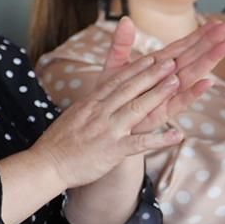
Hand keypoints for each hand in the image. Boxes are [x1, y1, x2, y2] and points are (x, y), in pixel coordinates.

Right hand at [33, 54, 184, 189]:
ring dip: (158, 94)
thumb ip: (89, 107)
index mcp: (90, 104)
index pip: (116, 81)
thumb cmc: (57, 144)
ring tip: (177, 82)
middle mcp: (99, 112)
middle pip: (129, 89)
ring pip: (136, 108)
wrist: (46, 165)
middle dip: (152, 74)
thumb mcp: (72, 116)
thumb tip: (99, 98)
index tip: (153, 58)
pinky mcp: (112, 150)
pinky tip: (178, 135)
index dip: (136, 68)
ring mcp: (107, 130)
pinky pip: (140, 144)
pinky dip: (160, 139)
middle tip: (171, 61)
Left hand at [96, 17, 224, 132]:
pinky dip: (193, 93)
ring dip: (208, 61)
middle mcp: (167, 77)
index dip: (199, 34)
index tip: (218, 22)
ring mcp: (167, 94)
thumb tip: (125, 19)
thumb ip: (121, 43)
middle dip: (210, 42)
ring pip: (191, 74)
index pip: (183, 46)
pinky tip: (208, 83)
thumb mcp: (114, 64)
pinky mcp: (162, 112)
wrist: (101, 119)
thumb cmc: (112, 91)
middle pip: (192, 56)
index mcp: (158, 64)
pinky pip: (180, 101)